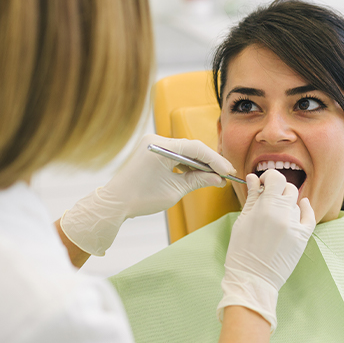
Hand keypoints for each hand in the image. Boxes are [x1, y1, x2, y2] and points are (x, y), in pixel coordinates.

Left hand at [60, 135, 233, 255]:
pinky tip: (198, 174)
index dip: (215, 160)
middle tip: (225, 175)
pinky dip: (186, 164)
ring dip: (198, 163)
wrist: (115, 202)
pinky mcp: (151, 150)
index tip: (228, 171)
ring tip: (215, 177)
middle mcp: (155, 140)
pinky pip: (174, 154)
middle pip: (191, 147)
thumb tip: (218, 179)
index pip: (195, 148)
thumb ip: (198, 181)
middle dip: (209, 162)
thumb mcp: (174, 191)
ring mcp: (152, 144)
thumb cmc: (140, 198)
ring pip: (183, 151)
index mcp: (160, 147)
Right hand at [217, 170, 315, 331]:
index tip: (262, 183)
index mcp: (265, 207)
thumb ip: (251, 198)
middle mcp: (282, 214)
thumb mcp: (242, 221)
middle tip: (267, 196)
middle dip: (277, 189)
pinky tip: (302, 205)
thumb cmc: (241, 251)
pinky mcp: (302, 238)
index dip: (269, 177)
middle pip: (287, 188)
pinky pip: (309, 216)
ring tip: (275, 212)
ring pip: (295, 202)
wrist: (252, 279)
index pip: (275, 178)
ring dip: (286, 202)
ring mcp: (294, 226)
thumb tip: (253, 179)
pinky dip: (306, 208)